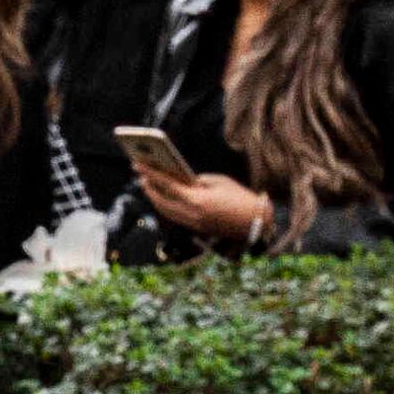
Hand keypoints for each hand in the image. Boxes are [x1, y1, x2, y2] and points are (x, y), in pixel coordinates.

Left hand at [139, 165, 274, 245]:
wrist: (256, 222)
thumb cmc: (240, 197)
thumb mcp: (219, 182)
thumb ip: (197, 181)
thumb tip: (181, 181)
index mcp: (197, 200)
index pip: (166, 184)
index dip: (149, 173)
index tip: (136, 164)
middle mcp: (191, 214)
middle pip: (160, 200)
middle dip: (148, 187)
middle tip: (140, 173)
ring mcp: (193, 224)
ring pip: (165, 211)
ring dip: (155, 197)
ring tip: (148, 184)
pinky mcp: (197, 229)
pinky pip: (174, 216)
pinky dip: (166, 206)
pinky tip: (163, 197)